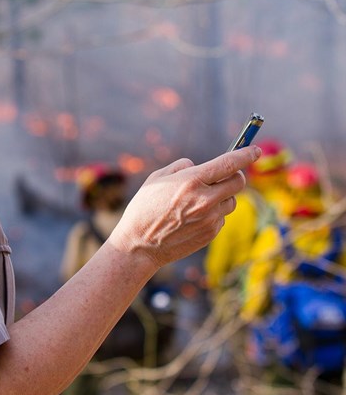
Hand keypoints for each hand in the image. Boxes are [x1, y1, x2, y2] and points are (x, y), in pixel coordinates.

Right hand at [109, 145, 260, 268]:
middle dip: (236, 174)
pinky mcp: (211, 233)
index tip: (254, 150)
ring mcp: (210, 219)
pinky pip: (221, 217)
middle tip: (224, 174)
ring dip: (223, 195)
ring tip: (201, 199)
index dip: (246, 154)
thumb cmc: (145, 207)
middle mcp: (205, 200)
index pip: (229, 163)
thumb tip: (200, 166)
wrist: (140, 244)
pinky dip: (214, 212)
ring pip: (232, 200)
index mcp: (191, 180)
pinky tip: (193, 216)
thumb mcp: (157, 178)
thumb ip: (182, 167)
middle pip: (239, 182)